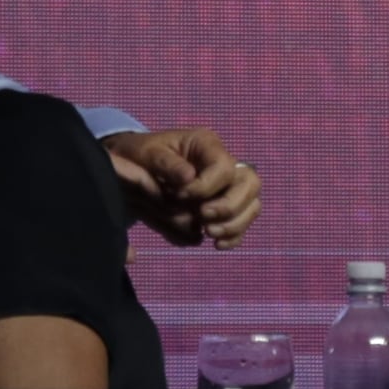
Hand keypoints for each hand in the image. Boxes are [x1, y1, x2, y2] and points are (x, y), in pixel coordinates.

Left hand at [108, 127, 260, 246]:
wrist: (136, 166)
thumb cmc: (143, 155)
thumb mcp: (148, 153)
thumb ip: (166, 164)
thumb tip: (188, 178)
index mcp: (207, 144)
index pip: (224, 166)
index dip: (206, 186)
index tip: (179, 196)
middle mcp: (225, 163)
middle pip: (250, 184)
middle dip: (229, 206)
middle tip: (202, 218)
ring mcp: (229, 185)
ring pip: (252, 204)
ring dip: (234, 223)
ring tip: (208, 233)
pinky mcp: (225, 205)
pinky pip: (242, 221)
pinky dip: (234, 235)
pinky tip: (216, 244)